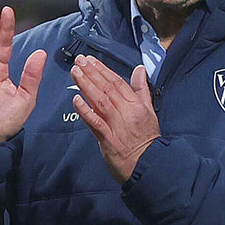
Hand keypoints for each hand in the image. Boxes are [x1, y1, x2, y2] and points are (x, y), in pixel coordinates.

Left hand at [71, 56, 159, 182]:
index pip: (117, 82)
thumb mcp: (149, 110)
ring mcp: (116, 125)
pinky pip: (95, 123)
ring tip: (75, 73)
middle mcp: (126, 112)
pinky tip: (76, 100)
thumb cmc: (147, 138)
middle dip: (91, 73)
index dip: (102, 69)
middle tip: (79, 61)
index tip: (90, 60)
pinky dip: (85, 111)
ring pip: (100, 101)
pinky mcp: (108, 139)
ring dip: (86, 85)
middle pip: (106, 88)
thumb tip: (139, 69)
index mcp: (135, 104)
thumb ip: (141, 89)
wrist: (147, 165)